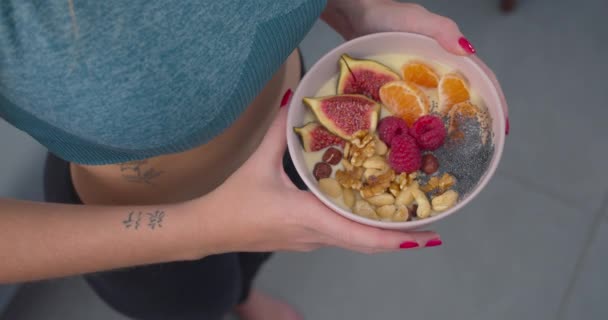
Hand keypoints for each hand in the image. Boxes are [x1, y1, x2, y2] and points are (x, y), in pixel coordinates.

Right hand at [195, 104, 440, 255]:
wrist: (208, 230)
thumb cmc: (233, 200)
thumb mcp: (258, 162)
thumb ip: (279, 130)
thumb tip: (297, 99)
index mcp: (306, 216)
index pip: (358, 234)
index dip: (393, 237)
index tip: (423, 236)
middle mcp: (315, 235)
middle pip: (366, 244)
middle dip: (400, 237)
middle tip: (430, 225)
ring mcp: (310, 241)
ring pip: (355, 243)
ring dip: (384, 235)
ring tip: (410, 217)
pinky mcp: (305, 240)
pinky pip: (342, 238)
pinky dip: (363, 230)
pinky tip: (374, 215)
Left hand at [322, 0, 508, 132]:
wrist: (355, 15)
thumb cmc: (388, 15)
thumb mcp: (418, 19)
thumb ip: (443, 31)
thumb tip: (468, 51)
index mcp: (450, 56)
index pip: (481, 80)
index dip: (495, 102)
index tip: (502, 128)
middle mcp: (436, 71)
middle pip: (461, 99)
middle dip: (473, 122)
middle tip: (480, 148)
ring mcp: (416, 82)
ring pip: (437, 108)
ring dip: (445, 129)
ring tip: (452, 154)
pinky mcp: (396, 88)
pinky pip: (411, 110)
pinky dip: (417, 126)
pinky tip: (416, 144)